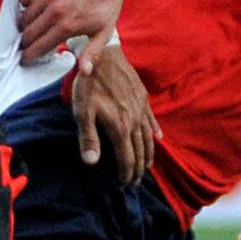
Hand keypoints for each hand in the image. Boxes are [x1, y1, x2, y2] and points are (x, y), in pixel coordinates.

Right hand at [17, 0, 124, 63]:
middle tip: (25, 46)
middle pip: (28, 33)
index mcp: (67, 26)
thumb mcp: (104, 32)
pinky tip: (31, 8)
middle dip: (24, 43)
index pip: (39, 46)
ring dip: (24, 25)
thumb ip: (92, 53)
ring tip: (28, 29)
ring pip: (24, 16)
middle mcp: (55, 10)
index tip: (25, 60)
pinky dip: (23, 4)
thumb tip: (84, 72)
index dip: (29, 56)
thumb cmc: (107, 4)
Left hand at [69, 39, 157, 185]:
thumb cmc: (89, 83)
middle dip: (139, 170)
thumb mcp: (82, 111)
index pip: (127, 159)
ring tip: (147, 167)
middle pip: (141, 152)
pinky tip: (158, 138)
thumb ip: (88, 138)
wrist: (104, 55)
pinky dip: (155, 133)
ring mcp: (141, 110)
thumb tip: (91, 162)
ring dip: (149, 155)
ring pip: (149, 139)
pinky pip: (152, 121)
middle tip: (135, 182)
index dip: (126, 175)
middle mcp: (134, 121)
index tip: (124, 184)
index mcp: (120, 128)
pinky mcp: (143, 98)